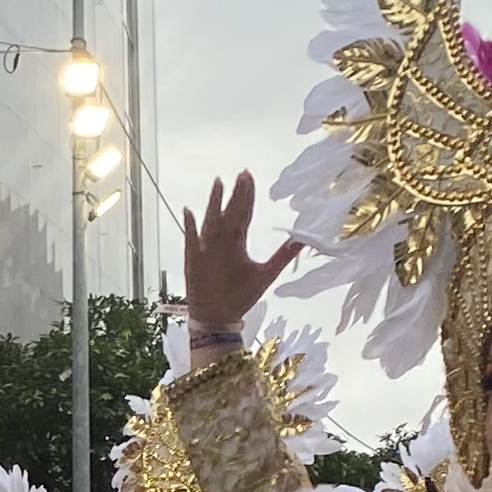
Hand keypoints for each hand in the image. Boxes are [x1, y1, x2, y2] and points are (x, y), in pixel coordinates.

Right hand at [175, 174, 303, 344]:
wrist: (219, 317)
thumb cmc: (240, 296)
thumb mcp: (266, 273)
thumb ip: (283, 256)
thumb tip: (303, 241)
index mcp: (237, 242)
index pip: (244, 213)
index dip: (247, 196)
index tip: (250, 177)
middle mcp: (222, 241)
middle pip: (230, 212)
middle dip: (236, 193)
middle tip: (243, 174)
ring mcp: (207, 248)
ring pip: (211, 220)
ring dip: (214, 202)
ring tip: (218, 183)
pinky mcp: (194, 260)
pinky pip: (190, 239)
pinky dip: (189, 226)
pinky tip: (188, 212)